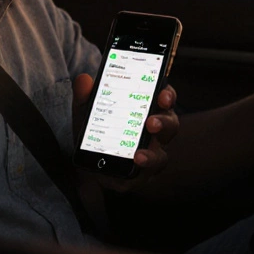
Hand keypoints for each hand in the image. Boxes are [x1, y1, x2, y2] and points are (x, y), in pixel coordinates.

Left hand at [72, 73, 179, 191]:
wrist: (87, 162)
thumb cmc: (96, 130)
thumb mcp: (86, 111)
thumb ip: (85, 96)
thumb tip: (84, 79)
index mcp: (146, 110)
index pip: (163, 98)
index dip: (167, 95)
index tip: (163, 95)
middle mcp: (155, 132)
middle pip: (170, 125)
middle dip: (163, 123)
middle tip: (151, 123)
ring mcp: (152, 153)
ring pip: (162, 154)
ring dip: (152, 154)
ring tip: (139, 155)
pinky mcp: (143, 173)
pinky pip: (146, 173)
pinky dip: (140, 169)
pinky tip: (133, 164)